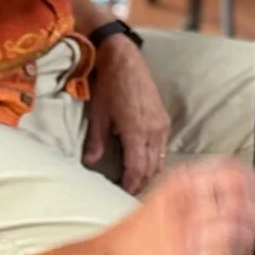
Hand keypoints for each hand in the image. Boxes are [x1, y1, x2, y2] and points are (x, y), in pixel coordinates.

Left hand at [85, 36, 170, 194]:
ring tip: (135, 182)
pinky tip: (144, 162)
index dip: (130, 185)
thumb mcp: (98, 114)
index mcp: (137, 133)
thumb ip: (96, 141)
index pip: (137, 170)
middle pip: (150, 169)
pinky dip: (154, 159)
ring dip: (148, 173)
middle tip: (128, 194)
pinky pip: (163, 147)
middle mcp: (154, 132)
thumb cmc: (109, 85)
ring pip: (159, 159)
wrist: (124, 60)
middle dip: (140, 183)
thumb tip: (89, 162)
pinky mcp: (165, 119)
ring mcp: (162, 126)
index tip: (121, 194)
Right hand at [98, 159, 254, 254]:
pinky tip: (246, 247)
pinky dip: (244, 247)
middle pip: (237, 192)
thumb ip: (194, 190)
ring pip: (238, 220)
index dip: (252, 175)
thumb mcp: (163, 195)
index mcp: (177, 182)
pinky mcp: (190, 254)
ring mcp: (188, 227)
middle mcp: (185, 201)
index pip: (225, 168)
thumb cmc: (137, 230)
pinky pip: (229, 248)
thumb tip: (228, 187)